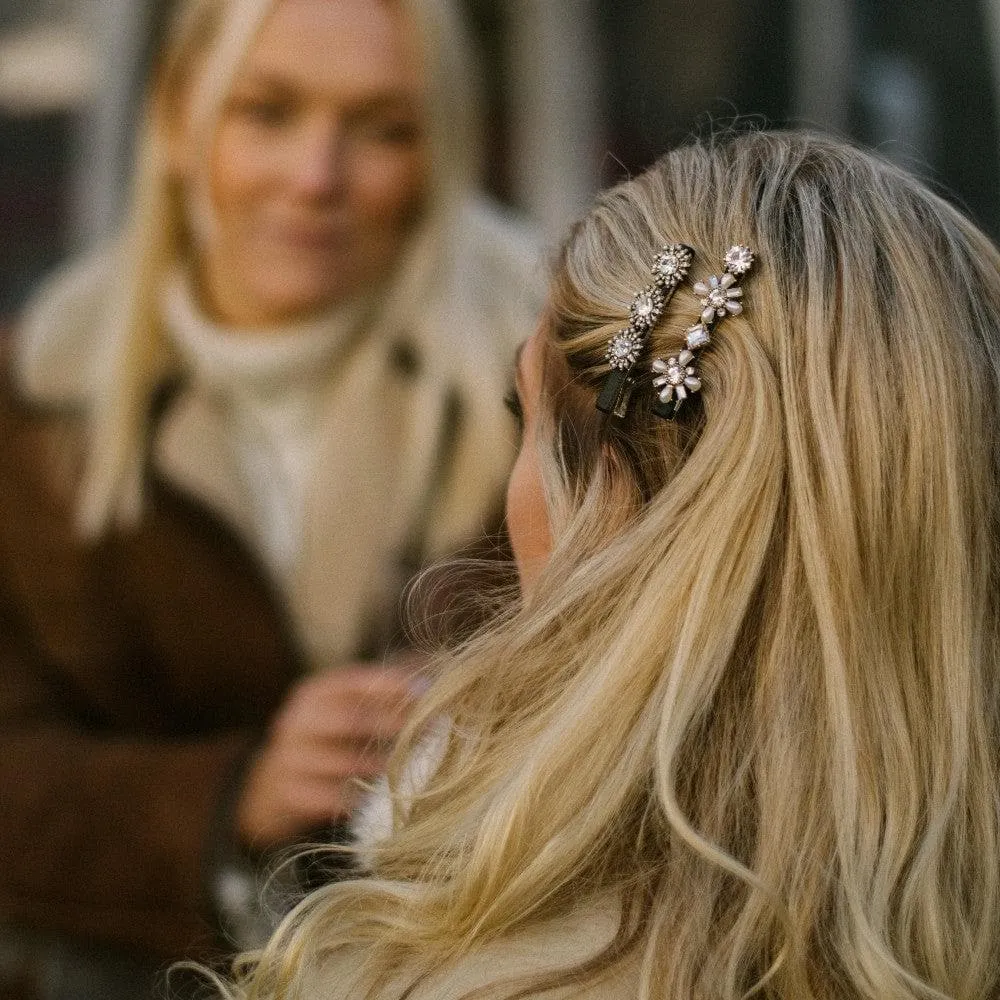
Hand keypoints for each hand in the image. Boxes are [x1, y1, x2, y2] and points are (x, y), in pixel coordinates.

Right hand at [235, 662, 417, 849]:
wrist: (272, 786)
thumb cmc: (325, 742)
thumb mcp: (341, 710)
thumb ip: (379, 697)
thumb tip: (429, 685)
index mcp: (313, 693)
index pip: (354, 682)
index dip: (391, 685)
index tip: (426, 691)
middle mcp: (297, 721)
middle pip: (351, 720)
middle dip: (392, 724)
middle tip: (426, 730)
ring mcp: (290, 757)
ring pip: (344, 762)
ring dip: (379, 765)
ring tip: (405, 766)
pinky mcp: (290, 793)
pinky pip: (332, 797)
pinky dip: (357, 797)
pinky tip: (376, 797)